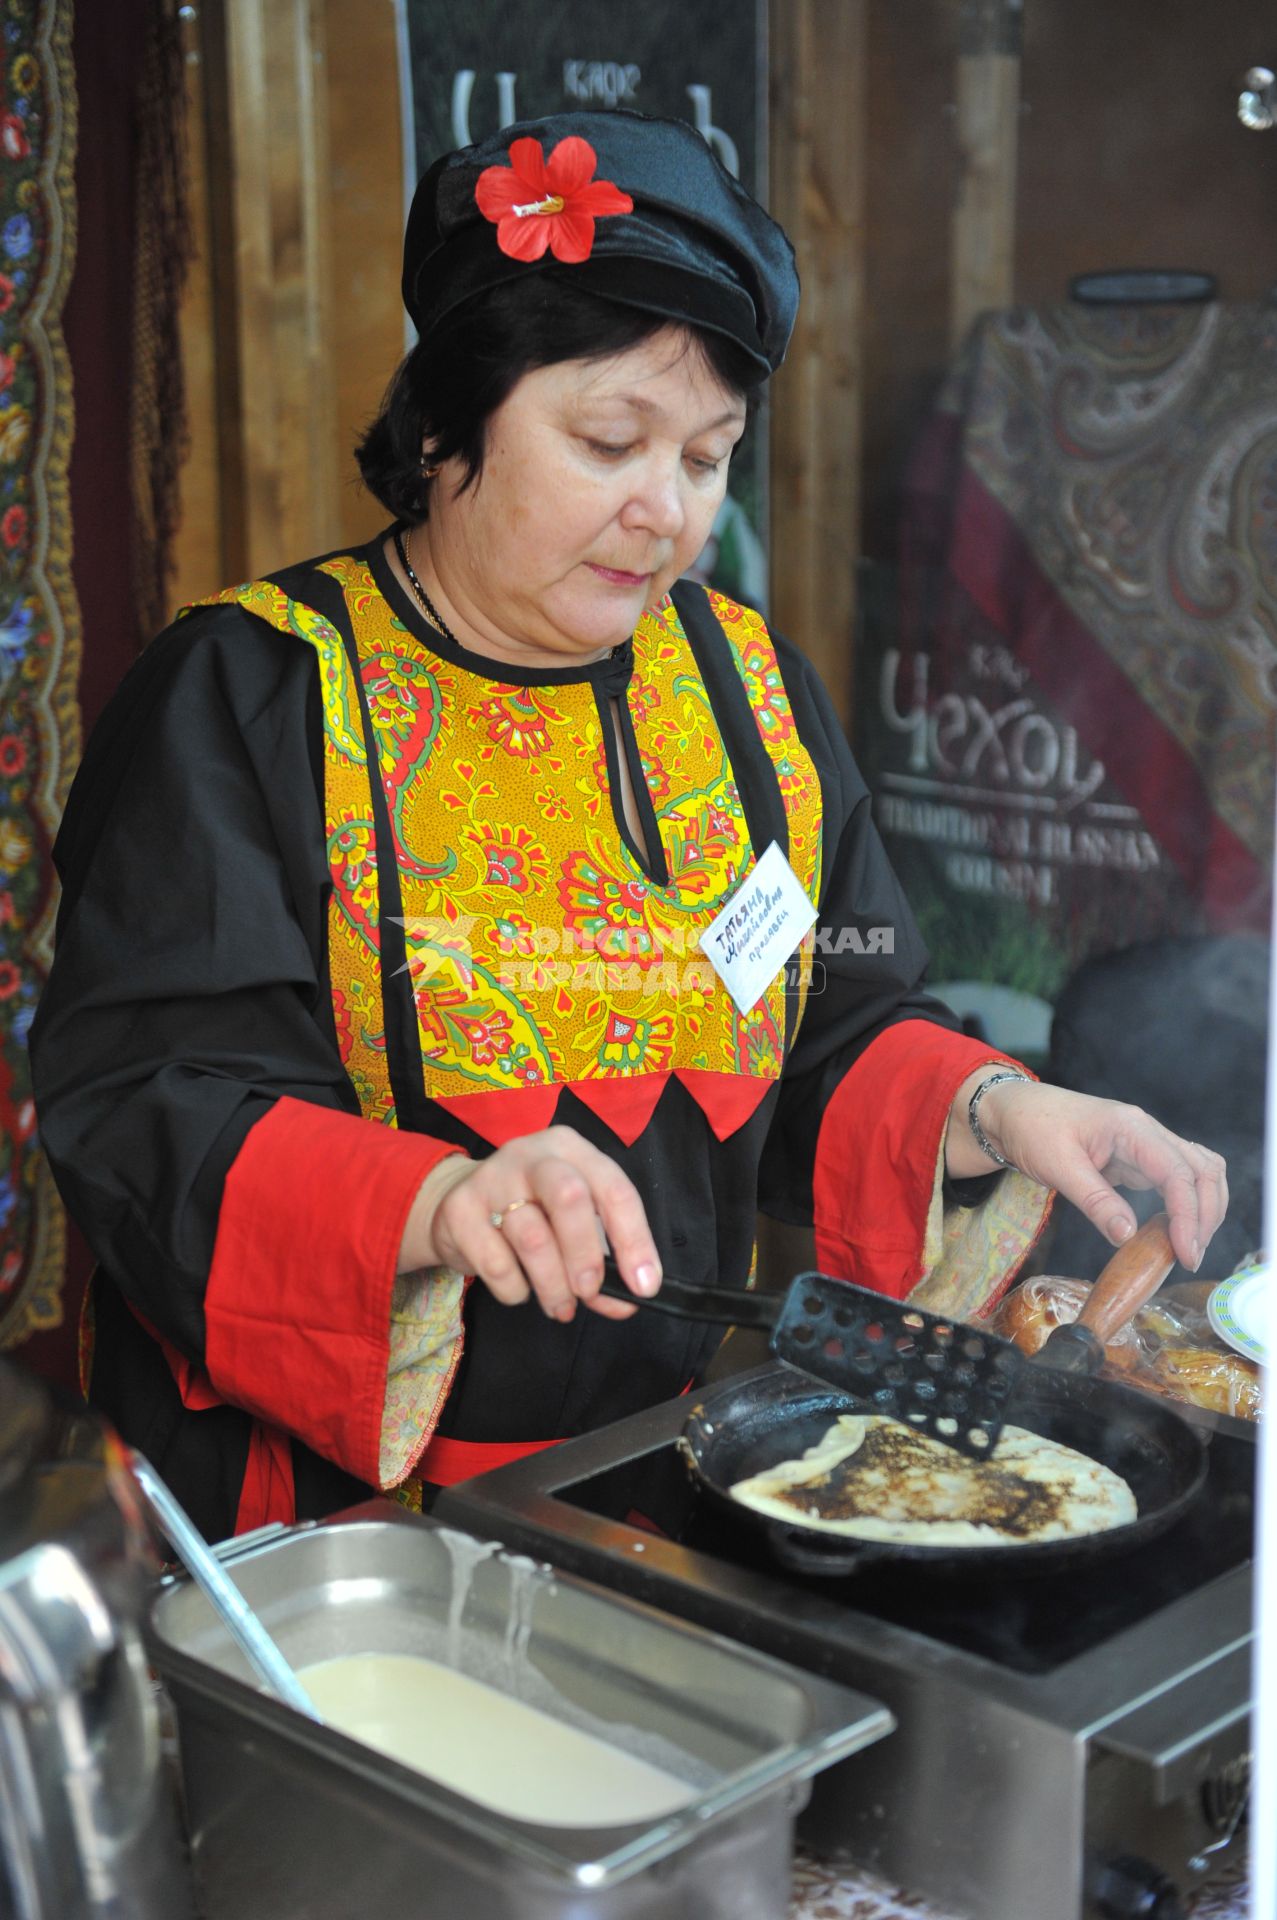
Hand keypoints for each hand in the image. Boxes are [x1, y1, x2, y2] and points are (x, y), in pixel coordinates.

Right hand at [397, 1126, 660, 1321]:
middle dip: (586, 1255)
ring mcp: (492, 1178)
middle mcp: (533, 1154)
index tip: (645, 1286)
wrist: (456, 1200)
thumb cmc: (531, 1209)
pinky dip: (515, 1290)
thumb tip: (626, 1303)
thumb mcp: (572, 1223)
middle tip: (589, 1292)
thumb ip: (603, 1262)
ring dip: (553, 1285)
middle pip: (570, 1198)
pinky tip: (520, 1288)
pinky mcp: (460, 1209)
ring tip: (560, 1306)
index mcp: (572, 1149)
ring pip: (533, 1238)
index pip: (615, 1189)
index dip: (635, 1241)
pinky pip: (496, 1263)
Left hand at [951, 1074, 1227, 1272]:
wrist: (1013, 1111)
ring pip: (1197, 1172)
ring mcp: (1145, 1143)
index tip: (1187, 1253)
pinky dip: (1184, 1204)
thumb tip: (1129, 1236)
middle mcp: (1147, 1132)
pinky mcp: (1138, 1157)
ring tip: (1188, 1247)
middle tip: (1190, 1257)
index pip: (1178, 1173)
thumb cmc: (1031, 1129)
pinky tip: (1172, 1230)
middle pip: (1202, 1170)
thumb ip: (1095, 1201)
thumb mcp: (1057, 1167)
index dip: (1189, 1216)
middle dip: (1205, 1214)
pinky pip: (1176, 1179)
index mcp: (1131, 1128)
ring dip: (1202, 1208)